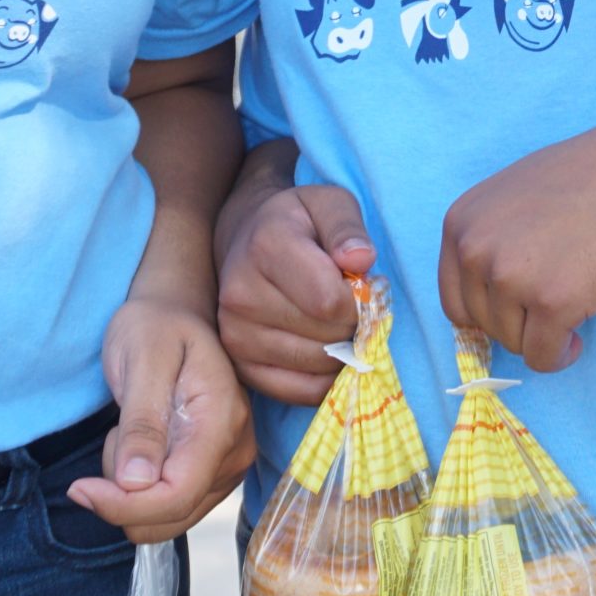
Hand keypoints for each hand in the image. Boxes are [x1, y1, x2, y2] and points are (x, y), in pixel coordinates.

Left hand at [68, 295, 255, 541]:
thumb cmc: (156, 327)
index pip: (177, 494)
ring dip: (131, 491)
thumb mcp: (142, 359)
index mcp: (222, 421)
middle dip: (123, 494)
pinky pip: (170, 508)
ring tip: (130, 434)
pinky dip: (142, 490)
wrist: (177, 313)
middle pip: (172, 515)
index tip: (79, 488)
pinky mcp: (215, 474)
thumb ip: (142, 422)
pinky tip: (141, 449)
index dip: (123, 506)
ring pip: (167, 518)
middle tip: (114, 435)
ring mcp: (229, 466)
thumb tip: (136, 483)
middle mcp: (235, 452)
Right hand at [216, 181, 373, 404]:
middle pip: (326, 336)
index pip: (330, 300)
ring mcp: (235, 335)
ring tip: (334, 322)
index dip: (359, 299)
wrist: (245, 240)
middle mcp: (241, 295)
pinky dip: (325, 378)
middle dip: (352, 325)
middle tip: (348, 306)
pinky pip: (299, 391)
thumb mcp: (329, 203)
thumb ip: (347, 227)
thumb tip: (361, 260)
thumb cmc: (298, 222)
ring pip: (316, 366)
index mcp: (266, 247)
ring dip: (341, 350)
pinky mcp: (240, 366)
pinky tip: (326, 349)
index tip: (360, 285)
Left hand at [440, 110, 595, 373]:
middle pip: (483, 325)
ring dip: (543, 335)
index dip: (490, 312)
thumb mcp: (517, 193)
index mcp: (461, 221)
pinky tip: (579, 337)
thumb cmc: (593, 179)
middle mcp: (475, 249)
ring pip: (513, 343)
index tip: (518, 310)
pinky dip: (560, 355)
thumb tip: (480, 292)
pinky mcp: (552, 303)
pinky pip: (542, 357)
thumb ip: (490, 237)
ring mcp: (512, 276)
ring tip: (574, 303)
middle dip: (519, 323)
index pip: (454, 300)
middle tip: (556, 299)